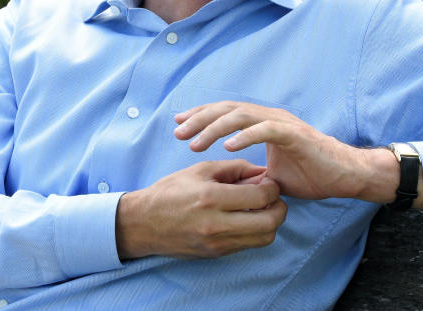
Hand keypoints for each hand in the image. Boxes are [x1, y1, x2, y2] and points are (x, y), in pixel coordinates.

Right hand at [115, 159, 286, 259]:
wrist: (143, 223)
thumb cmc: (170, 192)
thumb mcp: (200, 170)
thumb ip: (235, 169)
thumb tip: (262, 172)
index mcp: (211, 198)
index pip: (260, 196)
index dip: (272, 187)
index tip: (269, 181)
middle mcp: (216, 224)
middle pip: (269, 223)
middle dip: (279, 208)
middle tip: (274, 197)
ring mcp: (217, 243)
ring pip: (264, 238)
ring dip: (270, 223)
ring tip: (260, 208)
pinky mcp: (217, 253)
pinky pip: (249, 245)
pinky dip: (255, 232)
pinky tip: (246, 218)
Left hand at [174, 101, 397, 202]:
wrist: (346, 176)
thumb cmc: (312, 173)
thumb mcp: (272, 175)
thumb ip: (251, 174)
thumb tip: (231, 185)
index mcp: (262, 123)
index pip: (225, 114)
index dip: (201, 117)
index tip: (178, 126)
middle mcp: (269, 117)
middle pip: (227, 110)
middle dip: (199, 119)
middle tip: (177, 132)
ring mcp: (282, 123)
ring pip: (241, 116)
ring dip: (215, 128)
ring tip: (195, 142)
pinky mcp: (294, 134)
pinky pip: (265, 130)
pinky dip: (245, 136)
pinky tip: (227, 146)